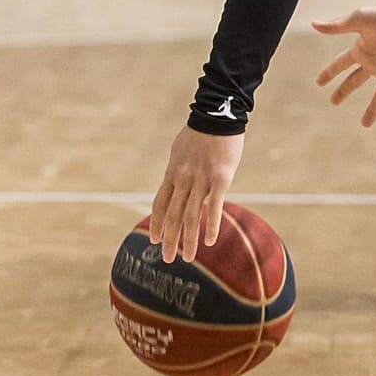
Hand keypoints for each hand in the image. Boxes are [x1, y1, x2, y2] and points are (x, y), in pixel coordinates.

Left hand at [148, 125, 242, 263]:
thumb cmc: (199, 132)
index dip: (156, 224)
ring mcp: (201, 180)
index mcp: (172, 173)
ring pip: (191, 216)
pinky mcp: (220, 179)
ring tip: (189, 258)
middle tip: (168, 259)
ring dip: (189, 239)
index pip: (160, 204)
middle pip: (173, 215)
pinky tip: (209, 241)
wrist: (216, 115)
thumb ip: (178, 169)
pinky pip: (214, 206)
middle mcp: (183, 180)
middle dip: (170, 240)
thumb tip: (176, 179)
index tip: (154, 240)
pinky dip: (210, 225)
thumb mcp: (180, 151)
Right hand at [312, 3, 375, 130]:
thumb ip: (337, 26)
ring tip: (365, 124)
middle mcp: (374, 64)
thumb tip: (313, 24)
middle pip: (355, 81)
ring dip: (372, 111)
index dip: (330, 73)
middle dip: (344, 91)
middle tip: (333, 102)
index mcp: (361, 50)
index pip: (340, 64)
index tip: (319, 82)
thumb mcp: (359, 20)